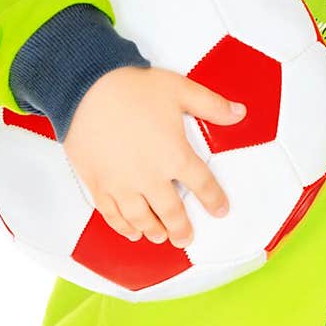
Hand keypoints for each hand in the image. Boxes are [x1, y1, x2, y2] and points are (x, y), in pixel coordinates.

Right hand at [63, 64, 246, 246]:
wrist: (86, 87)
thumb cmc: (133, 87)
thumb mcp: (181, 90)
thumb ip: (212, 105)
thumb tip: (240, 113)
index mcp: (175, 155)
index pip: (202, 185)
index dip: (214, 200)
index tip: (220, 210)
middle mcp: (149, 176)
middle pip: (171, 213)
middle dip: (182, 229)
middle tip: (186, 238)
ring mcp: (121, 184)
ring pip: (141, 219)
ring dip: (154, 231)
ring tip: (161, 237)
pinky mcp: (98, 184)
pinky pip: (113, 215)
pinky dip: (124, 227)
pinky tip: (131, 231)